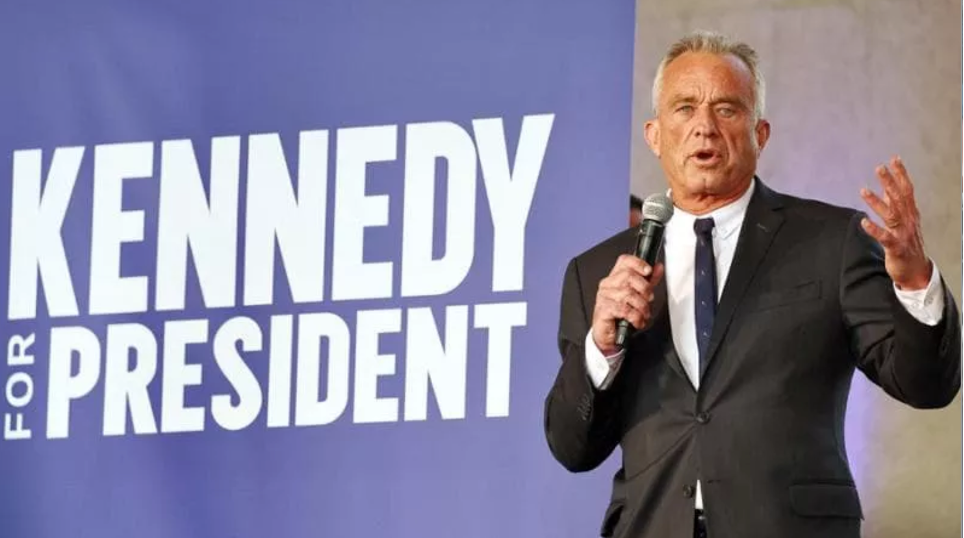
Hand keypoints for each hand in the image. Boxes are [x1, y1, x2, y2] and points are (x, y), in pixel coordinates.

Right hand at [591, 255, 664, 354]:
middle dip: (645, 289)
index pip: (624, 261)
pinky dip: (635, 317)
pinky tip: (637, 321)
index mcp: (615, 277)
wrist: (608, 334)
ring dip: (642, 306)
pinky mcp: (603, 309)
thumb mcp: (638, 295)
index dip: (638, 263)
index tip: (649, 271)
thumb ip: (648, 281)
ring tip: (643, 314)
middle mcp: (608, 284)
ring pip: (628, 294)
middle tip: (649, 300)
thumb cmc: (621, 314)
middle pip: (629, 276)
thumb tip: (658, 267)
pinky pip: (624, 309)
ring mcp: (604, 296)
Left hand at [859, 155, 931, 289]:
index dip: (901, 175)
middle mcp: (908, 221)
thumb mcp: (904, 222)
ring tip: (863, 191)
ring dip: (877, 202)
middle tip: (880, 167)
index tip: (894, 159)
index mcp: (910, 214)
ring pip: (890, 215)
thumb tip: (888, 187)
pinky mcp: (895, 248)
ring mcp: (902, 234)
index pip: (907, 190)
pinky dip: (874, 229)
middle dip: (889, 182)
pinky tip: (864, 222)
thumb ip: (896, 205)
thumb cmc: (908, 244)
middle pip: (899, 198)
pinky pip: (884, 237)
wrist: (916, 271)